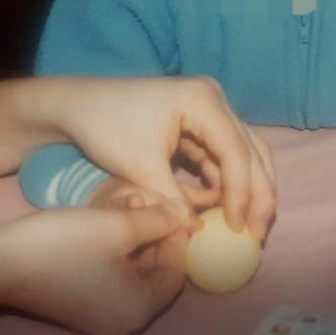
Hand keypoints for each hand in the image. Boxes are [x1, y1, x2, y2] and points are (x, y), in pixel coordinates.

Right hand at [0, 200, 193, 334]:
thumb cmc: (64, 243)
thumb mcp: (118, 226)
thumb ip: (159, 221)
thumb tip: (186, 218)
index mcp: (140, 311)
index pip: (176, 271)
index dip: (177, 236)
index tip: (170, 206)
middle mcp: (125, 324)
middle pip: (156, 273)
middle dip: (154, 235)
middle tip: (145, 202)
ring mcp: (102, 320)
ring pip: (134, 273)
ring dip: (135, 240)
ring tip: (126, 206)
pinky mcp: (83, 310)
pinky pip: (114, 280)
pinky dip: (117, 254)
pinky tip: (109, 224)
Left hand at [41, 76, 276, 239]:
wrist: (78, 106)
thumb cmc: (105, 127)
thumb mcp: (140, 167)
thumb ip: (173, 201)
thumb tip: (199, 233)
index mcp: (203, 101)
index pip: (236, 151)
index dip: (243, 193)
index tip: (237, 229)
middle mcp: (214, 100)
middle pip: (251, 150)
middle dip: (258, 194)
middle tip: (257, 234)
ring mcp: (209, 111)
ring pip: (244, 154)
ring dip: (247, 190)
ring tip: (247, 228)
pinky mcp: (199, 125)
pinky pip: (223, 156)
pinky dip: (227, 183)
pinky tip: (225, 211)